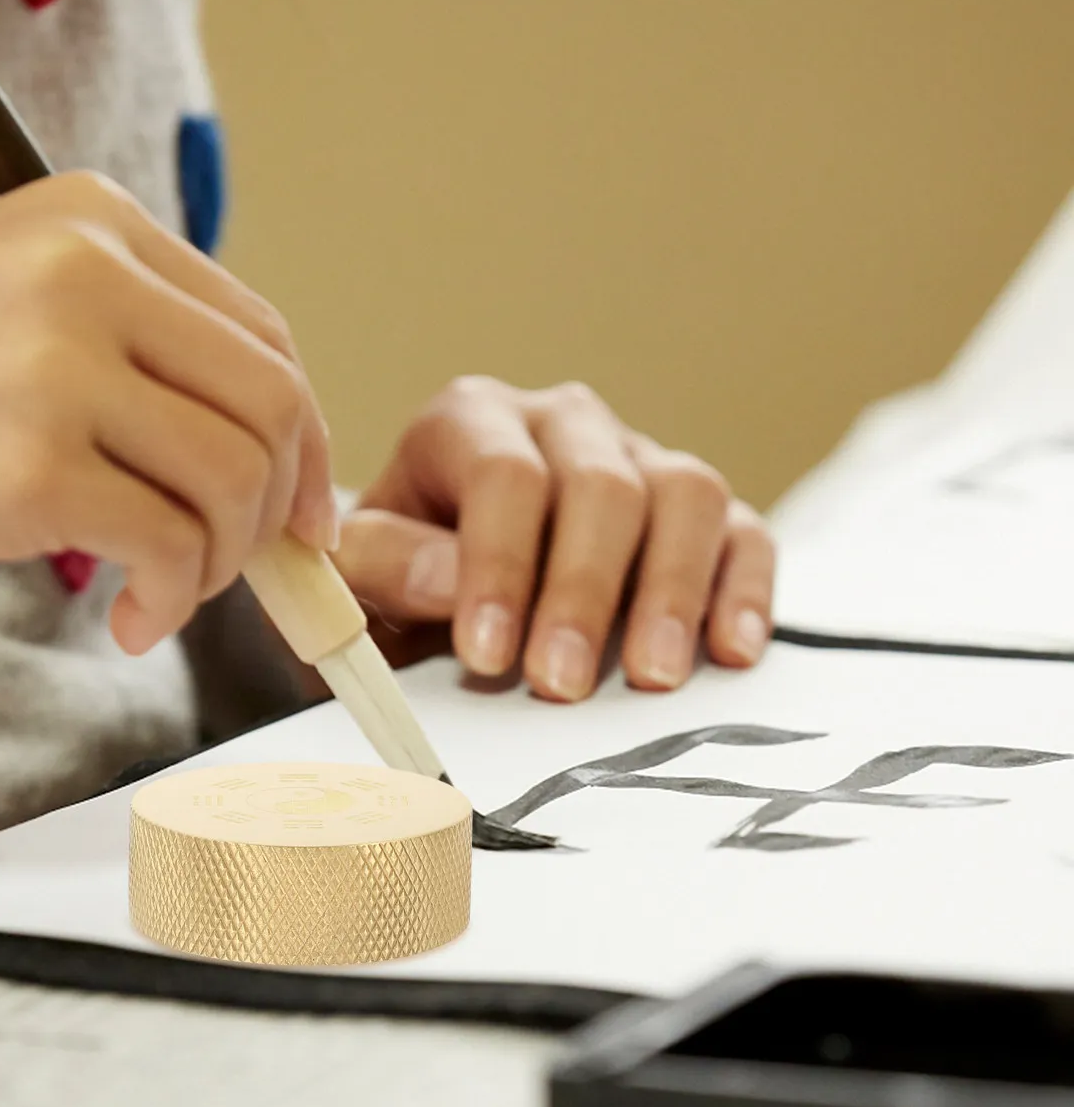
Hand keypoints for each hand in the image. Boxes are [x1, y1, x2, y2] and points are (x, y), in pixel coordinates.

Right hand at [0, 170, 334, 655]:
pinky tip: (129, 623)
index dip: (304, 438)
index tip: (301, 513)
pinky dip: (172, 602)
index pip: (261, 334)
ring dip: (223, 565)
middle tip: (245, 573)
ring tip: (164, 597)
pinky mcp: (30, 463)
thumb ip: (128, 355)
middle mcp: (92, 273)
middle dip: (281, 512)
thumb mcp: (12, 311)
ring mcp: (62, 364)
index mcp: (95, 222)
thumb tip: (245, 463)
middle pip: (272, 405)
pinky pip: (170, 544)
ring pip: (234, 480)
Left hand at [333, 376, 773, 697]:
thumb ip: (385, 567)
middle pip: (601, 486)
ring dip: (671, 592)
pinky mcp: (700, 510)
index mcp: (471, 422)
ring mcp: (641, 458)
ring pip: (684, 495)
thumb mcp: (363, 576)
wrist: (442, 591)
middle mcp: (564, 423)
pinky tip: (730, 653)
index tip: (488, 655)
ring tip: (650, 678)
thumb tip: (447, 582)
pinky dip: (743, 590)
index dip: (499, 567)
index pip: (503, 476)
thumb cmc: (402, 582)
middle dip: (583, 592)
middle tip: (562, 684)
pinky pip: (742, 531)